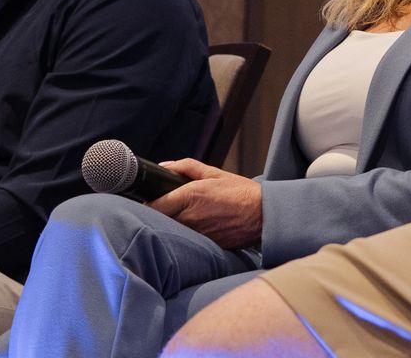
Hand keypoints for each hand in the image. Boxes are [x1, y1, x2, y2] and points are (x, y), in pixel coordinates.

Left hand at [147, 158, 262, 250]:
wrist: (263, 215)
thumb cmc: (242, 193)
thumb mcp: (215, 173)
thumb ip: (187, 167)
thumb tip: (166, 166)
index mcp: (190, 196)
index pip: (153, 206)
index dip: (147, 204)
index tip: (149, 200)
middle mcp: (190, 217)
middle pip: (159, 221)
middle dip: (158, 215)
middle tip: (163, 208)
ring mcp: (195, 234)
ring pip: (170, 232)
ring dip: (170, 225)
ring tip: (181, 217)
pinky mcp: (203, 246)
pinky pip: (185, 240)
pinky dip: (185, 235)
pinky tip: (196, 228)